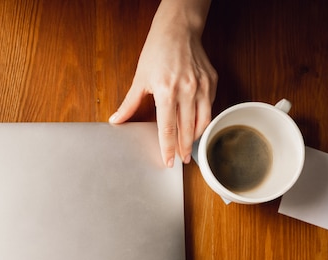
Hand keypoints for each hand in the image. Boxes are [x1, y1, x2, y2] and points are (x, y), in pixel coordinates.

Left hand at [109, 0, 216, 166]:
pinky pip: (209, 108)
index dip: (167, 148)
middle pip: (186, 130)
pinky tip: (196, 126)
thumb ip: (129, 104)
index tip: (168, 162)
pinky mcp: (212, 82)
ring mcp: (202, 86)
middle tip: (181, 161)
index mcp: (166, 91)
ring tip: (188, 148)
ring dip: (195, 137)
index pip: (168, 129)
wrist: (178, 30)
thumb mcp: (140, 79)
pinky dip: (203, 120)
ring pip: (202, 121)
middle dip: (183, 149)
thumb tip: (115, 121)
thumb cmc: (157, 51)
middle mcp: (187, 91)